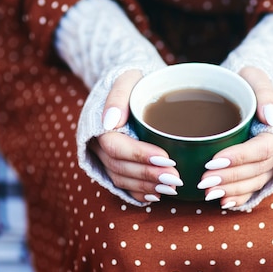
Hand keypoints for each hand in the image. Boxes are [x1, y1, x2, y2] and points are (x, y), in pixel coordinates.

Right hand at [88, 69, 182, 202]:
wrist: (134, 85)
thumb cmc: (135, 78)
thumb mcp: (128, 76)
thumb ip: (118, 94)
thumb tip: (110, 122)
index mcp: (97, 123)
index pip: (114, 146)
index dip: (139, 155)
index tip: (167, 157)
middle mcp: (97, 144)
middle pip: (118, 167)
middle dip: (147, 175)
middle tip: (175, 178)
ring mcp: (104, 157)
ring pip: (120, 179)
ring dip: (145, 186)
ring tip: (171, 188)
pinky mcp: (115, 165)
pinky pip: (122, 185)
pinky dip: (138, 193)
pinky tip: (157, 194)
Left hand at [197, 66, 272, 208]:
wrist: (246, 90)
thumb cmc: (247, 82)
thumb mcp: (254, 76)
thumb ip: (264, 91)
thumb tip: (271, 118)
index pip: (264, 148)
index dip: (240, 157)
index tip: (214, 160)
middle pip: (258, 169)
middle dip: (231, 178)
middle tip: (204, 180)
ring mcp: (272, 163)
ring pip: (256, 182)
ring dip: (232, 190)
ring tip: (207, 192)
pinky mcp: (262, 172)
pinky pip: (254, 189)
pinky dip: (239, 198)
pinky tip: (222, 202)